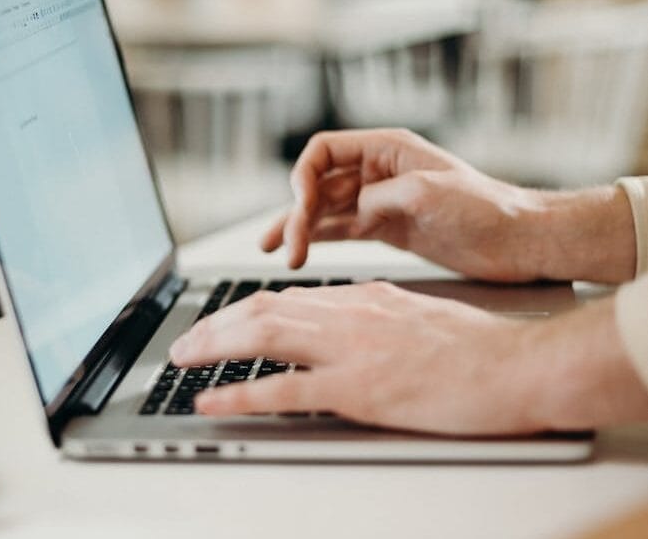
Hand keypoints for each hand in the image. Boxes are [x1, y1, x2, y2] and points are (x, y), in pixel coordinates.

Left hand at [169, 283, 647, 433]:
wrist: (515, 364)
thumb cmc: (475, 345)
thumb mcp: (414, 312)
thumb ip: (371, 313)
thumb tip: (338, 319)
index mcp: (361, 296)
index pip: (286, 297)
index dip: (242, 309)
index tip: (220, 321)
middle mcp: (347, 313)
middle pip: (261, 309)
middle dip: (214, 324)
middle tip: (185, 342)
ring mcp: (349, 349)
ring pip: (262, 337)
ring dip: (213, 346)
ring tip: (182, 358)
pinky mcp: (358, 389)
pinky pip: (284, 391)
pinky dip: (240, 394)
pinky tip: (212, 401)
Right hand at [263, 129, 635, 283]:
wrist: (519, 241)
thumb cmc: (487, 207)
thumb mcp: (429, 192)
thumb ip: (380, 197)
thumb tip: (351, 212)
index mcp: (386, 149)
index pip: (324, 151)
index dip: (303, 174)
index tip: (300, 204)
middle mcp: (377, 172)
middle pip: (319, 184)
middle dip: (298, 212)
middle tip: (288, 245)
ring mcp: (379, 202)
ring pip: (325, 210)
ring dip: (300, 229)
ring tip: (277, 252)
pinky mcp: (385, 229)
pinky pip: (341, 230)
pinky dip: (318, 239)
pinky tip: (299, 251)